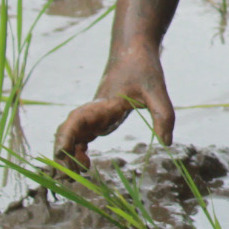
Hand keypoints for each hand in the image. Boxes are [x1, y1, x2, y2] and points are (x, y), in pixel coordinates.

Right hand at [56, 50, 172, 169]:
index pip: (77, 121)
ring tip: (77, 175)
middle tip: (70, 177)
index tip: (63, 153)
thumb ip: (163, 115)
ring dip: (70, 154)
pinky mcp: (99, 116)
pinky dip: (78, 149)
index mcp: (102, 104)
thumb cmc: (143, 68)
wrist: (133, 51)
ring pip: (73, 136)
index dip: (67, 137)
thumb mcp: (156, 90)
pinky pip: (82, 135)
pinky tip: (85, 163)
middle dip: (64, 154)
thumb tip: (166, 142)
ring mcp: (94, 114)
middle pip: (69, 133)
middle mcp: (93, 110)